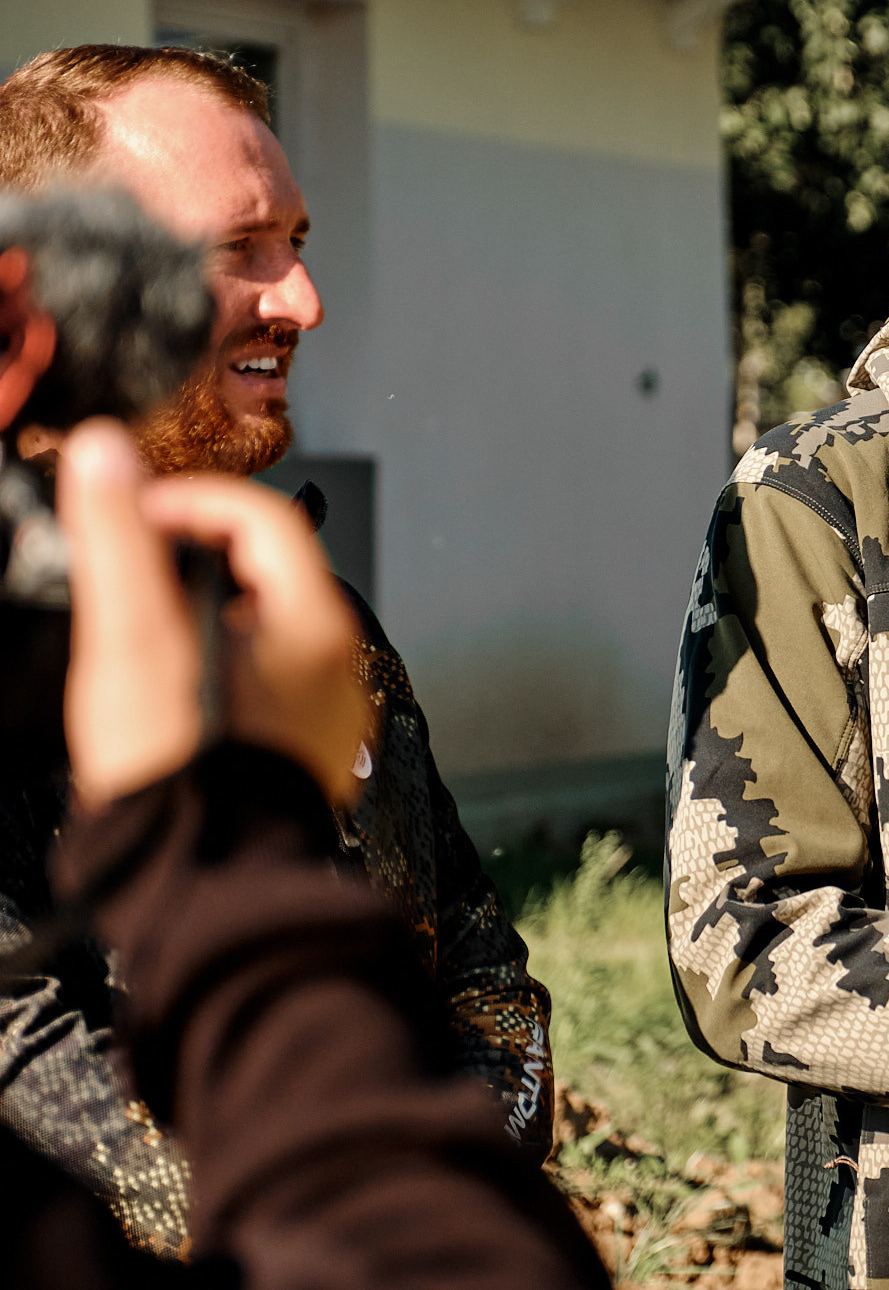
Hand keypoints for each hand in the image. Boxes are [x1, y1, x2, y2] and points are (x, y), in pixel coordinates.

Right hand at [59, 419, 367, 810]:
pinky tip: (173, 691)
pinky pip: (266, 683)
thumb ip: (118, 539)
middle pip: (268, 572)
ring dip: (203, 611)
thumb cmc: (177, 765)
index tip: (137, 512)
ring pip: (265, 628)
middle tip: (132, 566)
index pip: (265, 520)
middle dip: (194, 555)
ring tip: (143, 630)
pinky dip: (219, 664)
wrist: (200, 879)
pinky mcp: (301, 753)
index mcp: (314, 625)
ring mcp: (324, 712)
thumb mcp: (133, 635)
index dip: (194, 501)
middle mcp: (336, 664)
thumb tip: (106, 455)